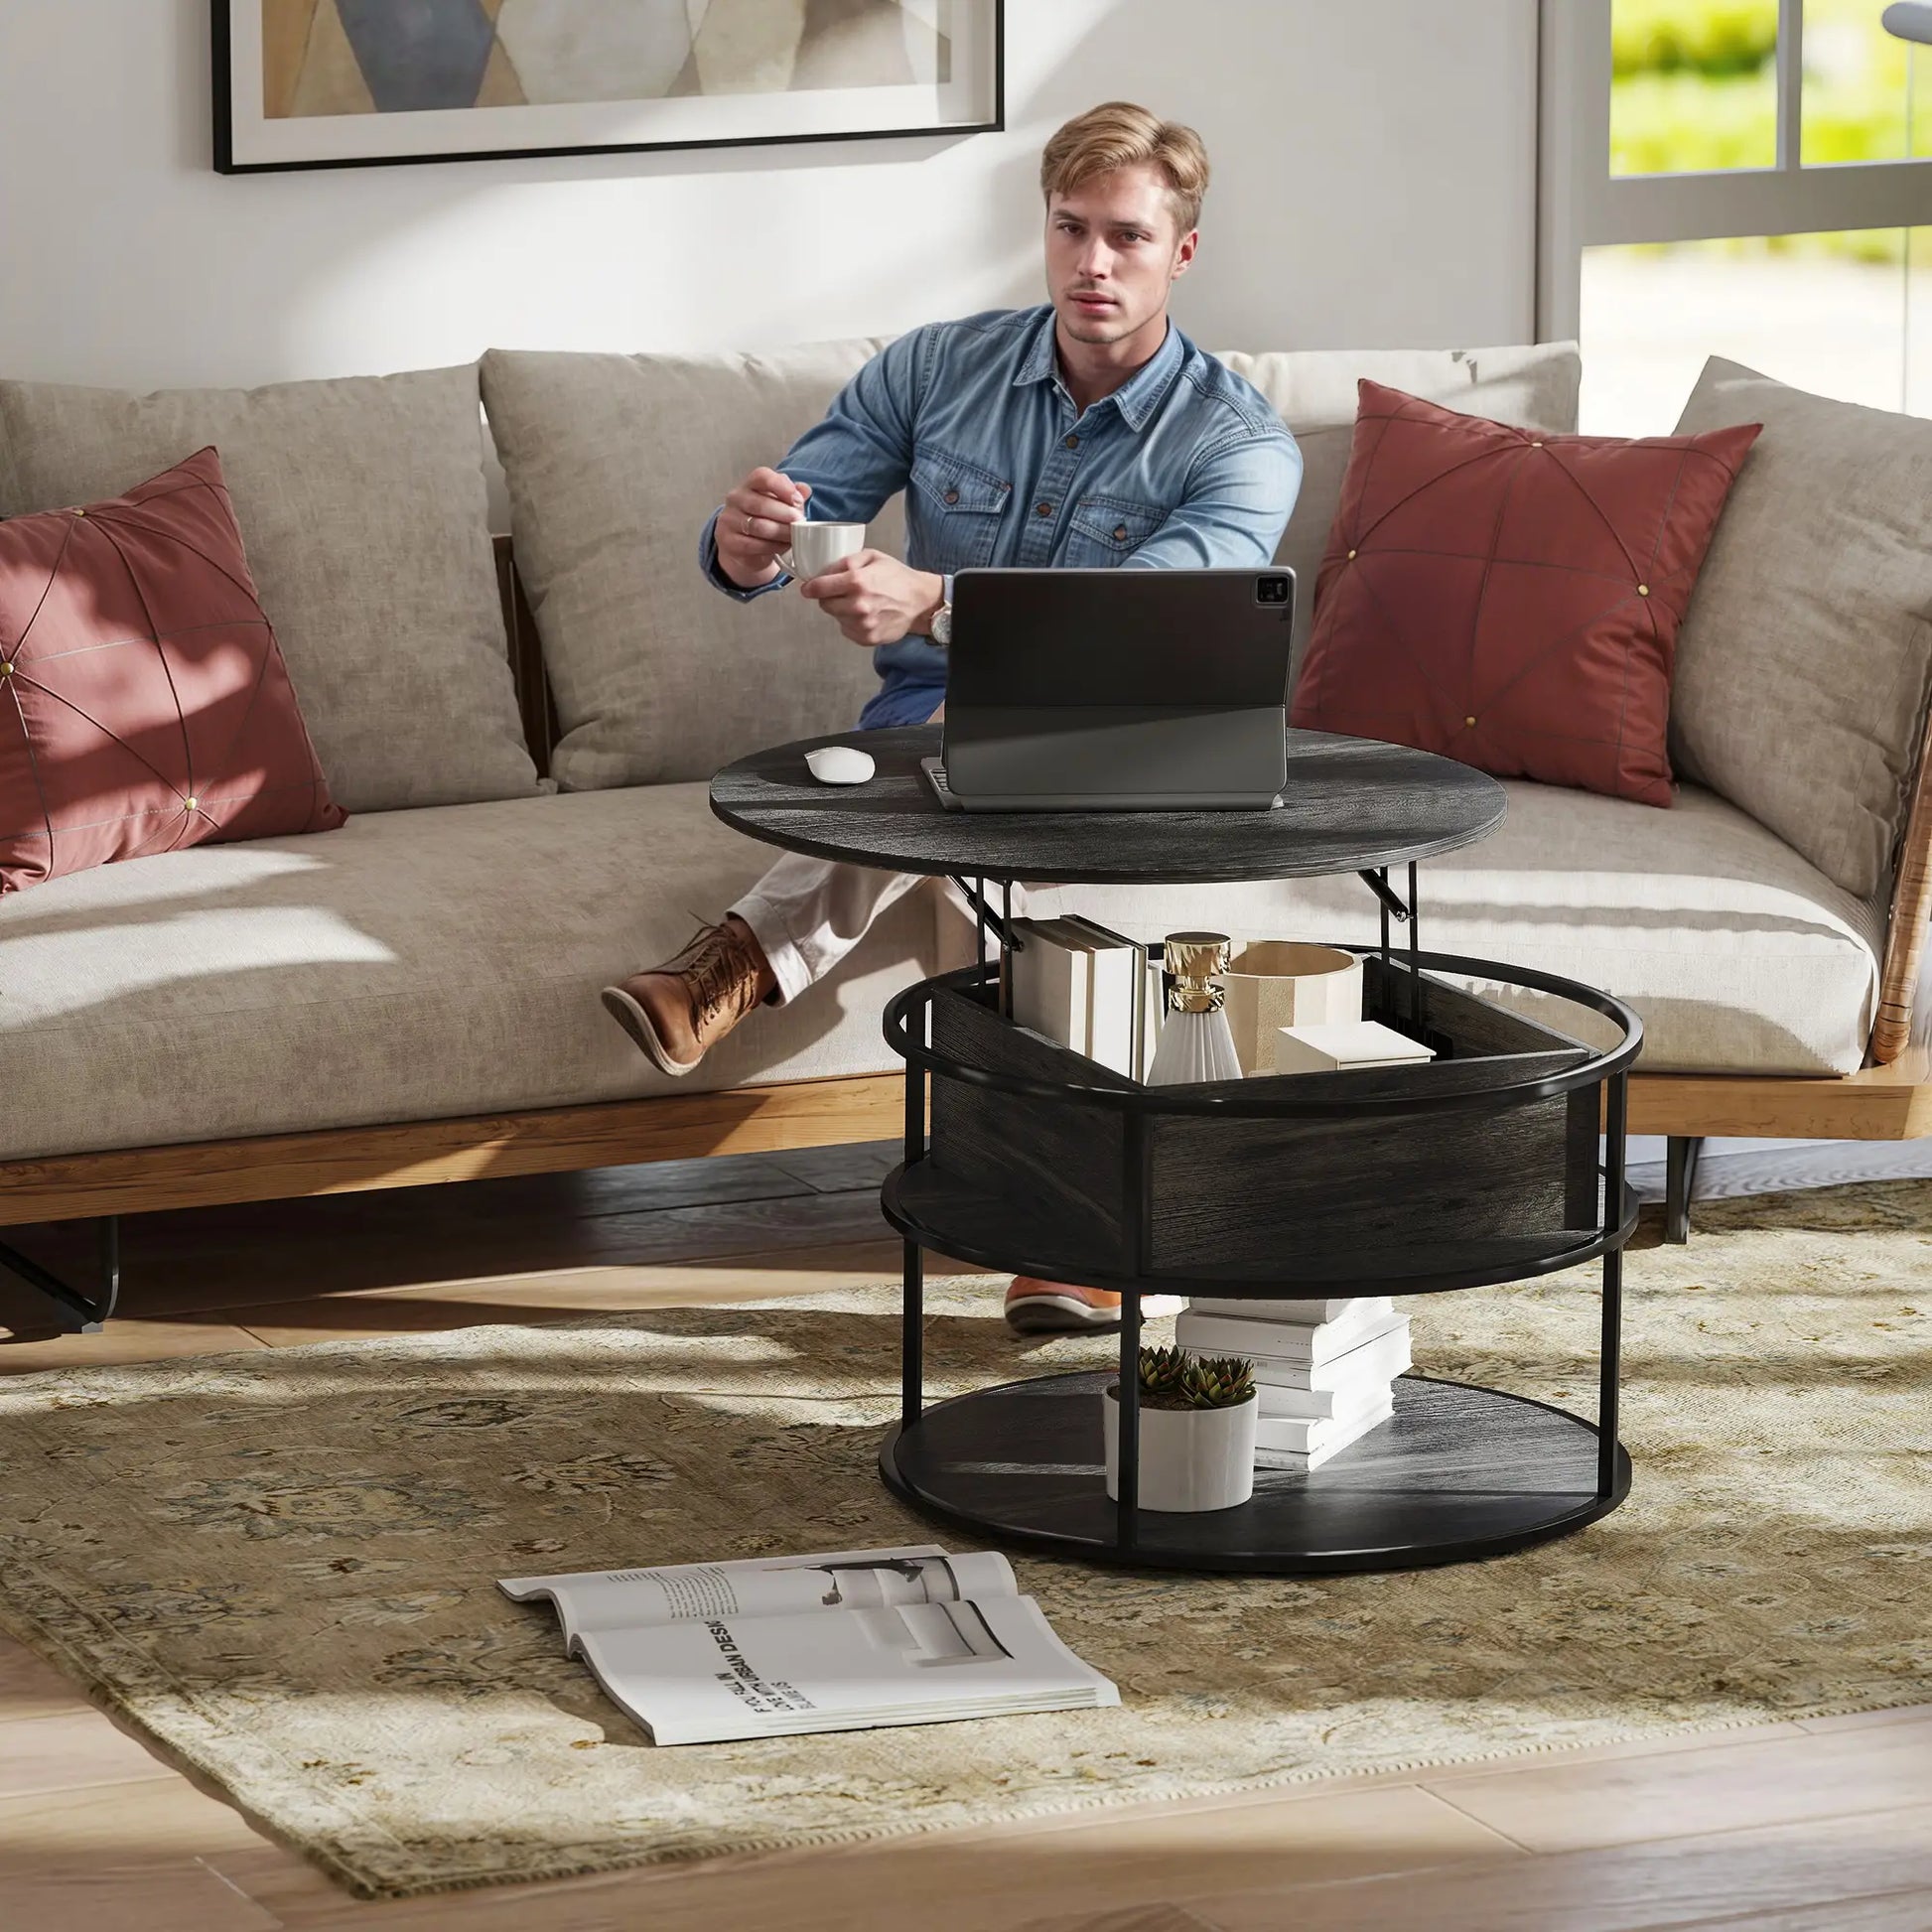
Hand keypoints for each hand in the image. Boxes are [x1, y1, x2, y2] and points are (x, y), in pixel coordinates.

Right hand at [715, 466, 811, 588]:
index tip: (798, 500)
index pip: (762, 477)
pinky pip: (754, 544)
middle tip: (800, 522)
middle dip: (785, 514)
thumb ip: (793, 496)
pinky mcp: (729, 541)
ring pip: (758, 526)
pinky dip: (772, 546)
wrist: (744, 549)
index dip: (782, 487)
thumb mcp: (781, 505)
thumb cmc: (765, 521)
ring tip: (794, 536)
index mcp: (750, 485)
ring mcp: (730, 520)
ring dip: (780, 532)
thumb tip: (804, 490)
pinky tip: (783, 546)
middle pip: (761, 504)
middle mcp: (736, 499)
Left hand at [797, 553, 944, 647]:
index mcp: (857, 582)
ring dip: (841, 610)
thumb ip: (845, 561)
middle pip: (824, 605)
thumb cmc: (897, 576)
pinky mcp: (867, 638)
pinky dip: (851, 623)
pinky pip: (846, 630)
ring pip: (836, 618)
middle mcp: (858, 605)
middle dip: (829, 597)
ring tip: (859, 602)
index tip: (808, 588)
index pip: (818, 588)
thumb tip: (823, 572)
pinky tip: (865, 614)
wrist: (919, 600)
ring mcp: (862, 624)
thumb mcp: (872, 556)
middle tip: (842, 592)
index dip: (810, 587)